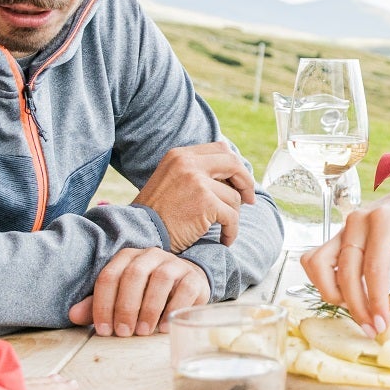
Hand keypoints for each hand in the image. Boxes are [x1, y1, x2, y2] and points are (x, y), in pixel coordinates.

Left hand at [69, 248, 210, 336]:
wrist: (185, 286)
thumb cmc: (147, 295)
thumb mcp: (121, 299)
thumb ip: (98, 306)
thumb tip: (72, 315)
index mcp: (127, 258)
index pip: (109, 276)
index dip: (103, 304)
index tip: (103, 330)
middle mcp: (150, 255)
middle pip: (134, 275)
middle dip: (126, 306)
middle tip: (124, 333)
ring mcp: (174, 264)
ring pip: (161, 279)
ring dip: (149, 308)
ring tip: (143, 331)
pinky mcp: (194, 277)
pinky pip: (185, 288)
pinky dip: (174, 308)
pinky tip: (163, 327)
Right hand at [131, 141, 255, 250]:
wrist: (140, 233)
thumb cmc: (156, 213)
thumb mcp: (171, 180)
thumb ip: (195, 171)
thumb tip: (231, 173)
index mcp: (180, 155)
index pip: (220, 149)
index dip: (235, 166)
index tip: (239, 181)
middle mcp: (188, 163)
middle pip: (233, 163)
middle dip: (245, 182)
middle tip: (250, 200)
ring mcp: (197, 181)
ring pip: (234, 196)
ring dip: (233, 214)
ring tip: (223, 227)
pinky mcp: (205, 203)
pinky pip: (232, 217)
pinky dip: (231, 231)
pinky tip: (225, 239)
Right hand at [302, 172, 389, 332]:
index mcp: (383, 221)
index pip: (374, 268)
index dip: (376, 301)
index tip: (382, 323)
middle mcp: (356, 222)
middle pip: (346, 272)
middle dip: (357, 306)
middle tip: (372, 327)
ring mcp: (341, 228)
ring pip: (319, 265)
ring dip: (333, 293)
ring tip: (355, 307)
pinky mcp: (334, 236)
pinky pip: (314, 260)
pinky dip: (323, 280)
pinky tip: (344, 291)